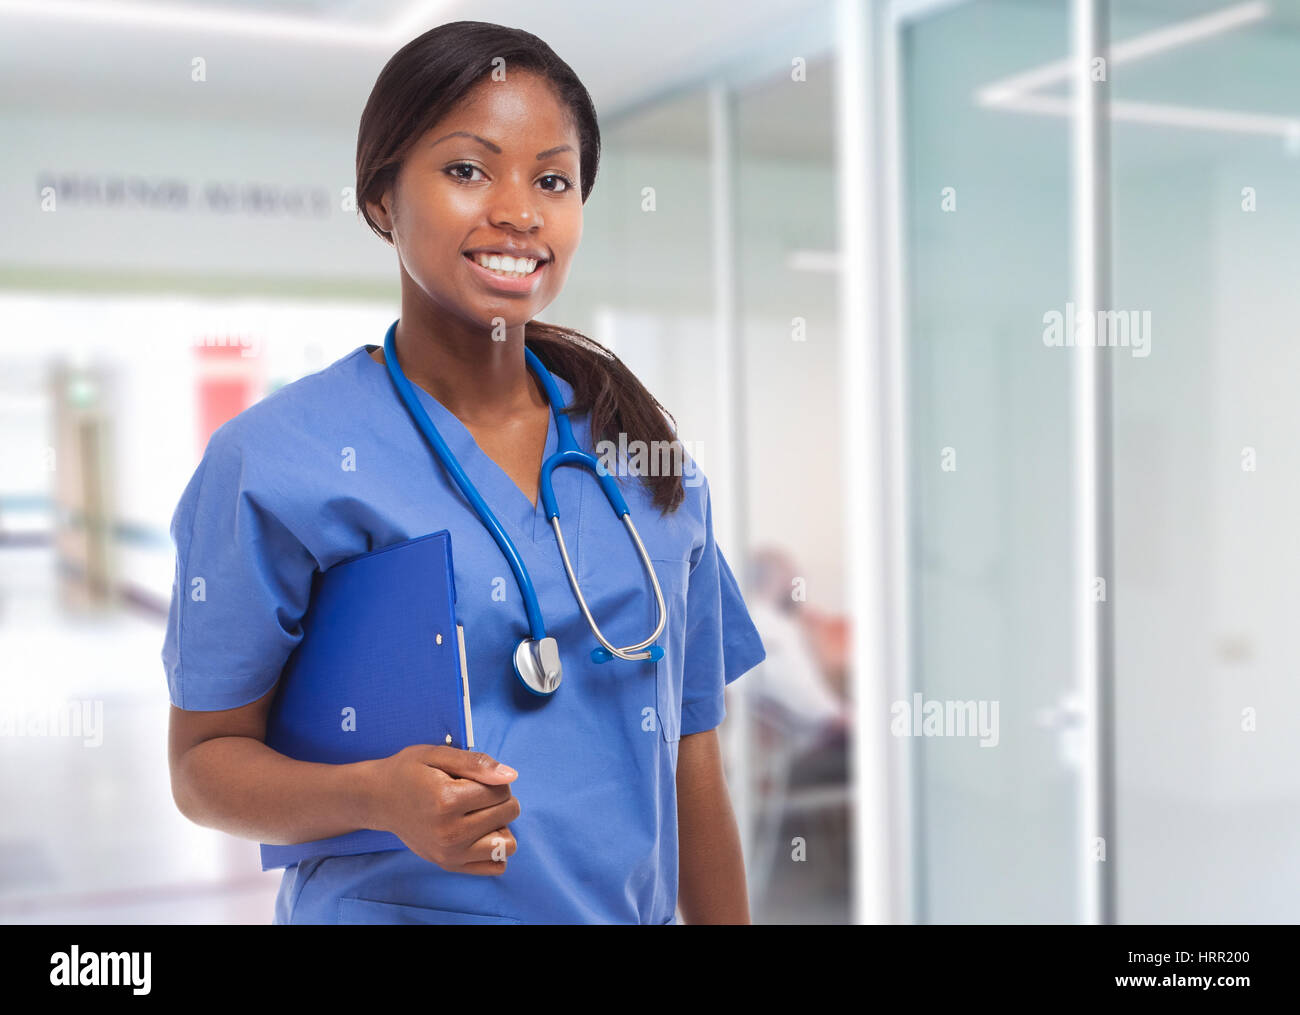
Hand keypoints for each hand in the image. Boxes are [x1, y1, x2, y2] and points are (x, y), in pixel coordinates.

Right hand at [370, 745, 519, 874]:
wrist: (379, 799)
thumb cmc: (409, 772)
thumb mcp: (437, 755)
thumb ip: (476, 762)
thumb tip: (510, 776)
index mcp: (447, 801)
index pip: (502, 790)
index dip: (494, 778)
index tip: (472, 778)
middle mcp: (450, 833)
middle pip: (508, 813)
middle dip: (499, 798)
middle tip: (474, 793)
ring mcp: (450, 854)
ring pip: (507, 843)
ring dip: (500, 825)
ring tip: (478, 814)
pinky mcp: (449, 865)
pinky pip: (495, 865)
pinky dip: (494, 848)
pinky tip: (478, 833)